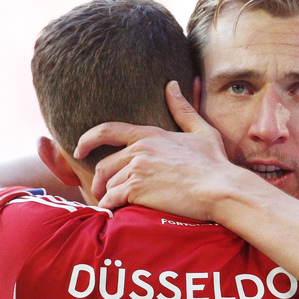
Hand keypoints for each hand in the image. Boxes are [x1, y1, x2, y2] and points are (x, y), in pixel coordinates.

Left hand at [74, 81, 254, 218]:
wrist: (220, 189)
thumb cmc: (216, 164)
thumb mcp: (202, 131)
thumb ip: (183, 109)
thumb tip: (172, 85)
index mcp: (150, 135)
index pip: (108, 130)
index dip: (88, 139)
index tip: (78, 150)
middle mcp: (139, 149)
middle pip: (104, 165)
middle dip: (99, 181)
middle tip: (100, 193)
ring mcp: (137, 169)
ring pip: (108, 184)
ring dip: (109, 196)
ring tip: (114, 206)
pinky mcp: (137, 189)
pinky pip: (111, 200)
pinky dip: (110, 208)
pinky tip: (114, 214)